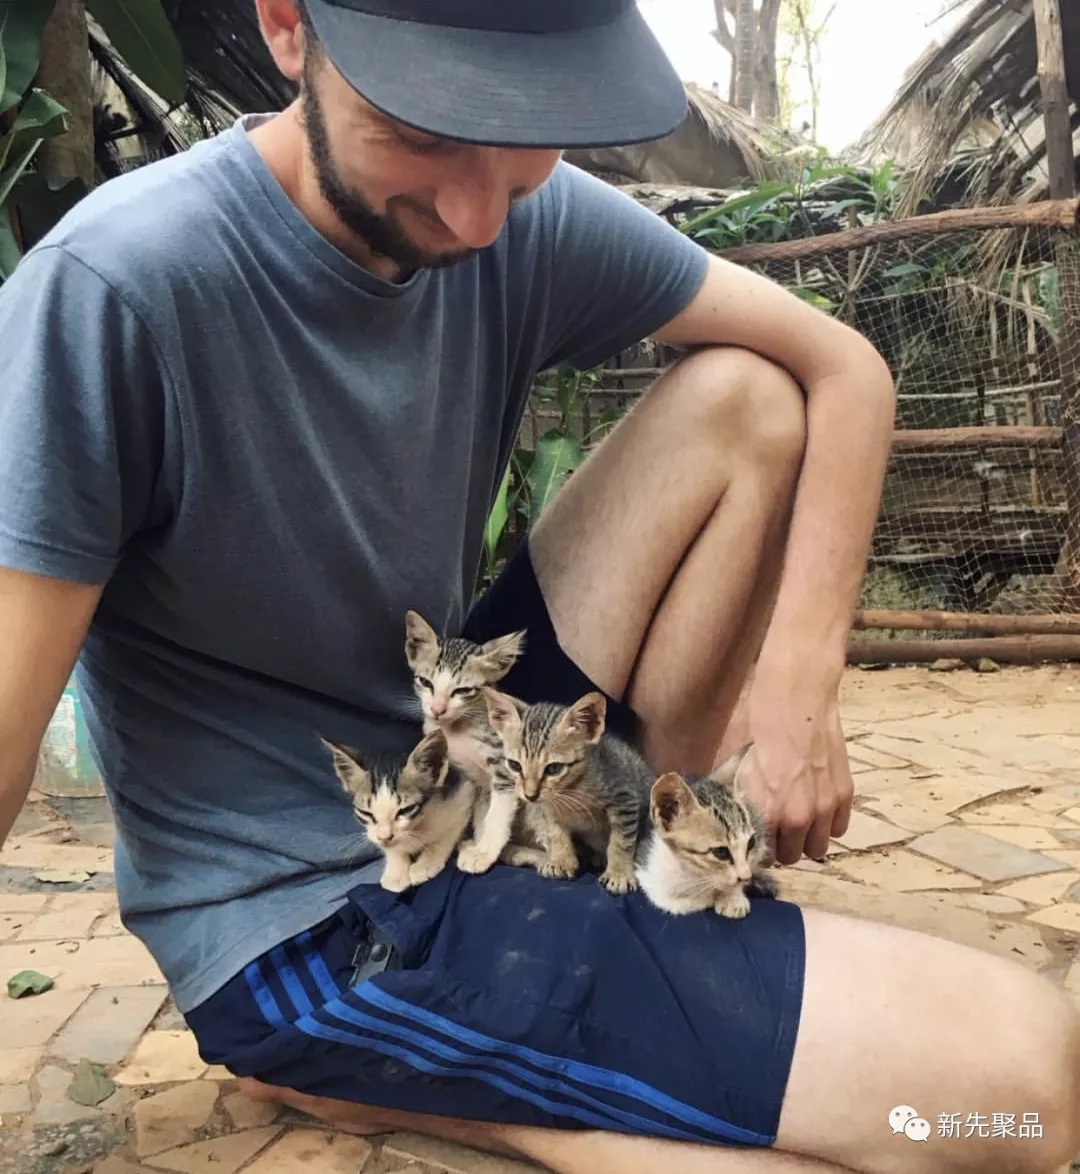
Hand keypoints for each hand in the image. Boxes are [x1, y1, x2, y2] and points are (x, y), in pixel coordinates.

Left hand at [722, 673, 852, 864]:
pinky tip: (818, 807)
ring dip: (807, 838)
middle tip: (777, 827)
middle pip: (793, 857)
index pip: (764, 855)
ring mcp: (825, 807)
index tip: (757, 838)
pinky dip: (829, 823)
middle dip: (783, 845)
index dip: (759, 847)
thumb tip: (734, 816)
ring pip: (818, 848)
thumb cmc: (761, 725)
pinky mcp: (845, 794)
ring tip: (798, 819)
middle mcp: (798, 816)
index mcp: (767, 811)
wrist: (797, 698)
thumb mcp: (738, 765)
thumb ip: (741, 799)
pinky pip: (839, 828)